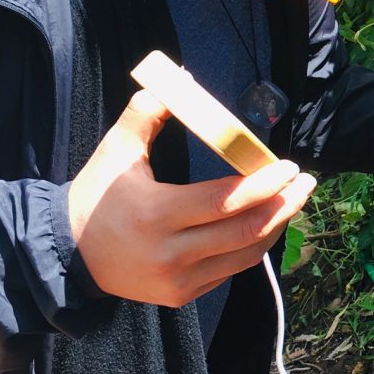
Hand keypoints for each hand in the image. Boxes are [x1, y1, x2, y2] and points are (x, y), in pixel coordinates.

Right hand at [68, 90, 316, 307]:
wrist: (67, 255)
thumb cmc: (97, 194)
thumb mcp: (116, 150)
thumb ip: (147, 112)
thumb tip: (183, 78)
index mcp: (156, 215)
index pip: (225, 201)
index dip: (264, 185)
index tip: (290, 167)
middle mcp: (170, 253)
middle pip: (245, 231)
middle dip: (284, 204)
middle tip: (307, 181)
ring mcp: (178, 280)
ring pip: (246, 254)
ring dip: (277, 225)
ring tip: (295, 199)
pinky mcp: (182, 295)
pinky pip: (231, 269)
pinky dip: (254, 244)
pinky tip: (268, 222)